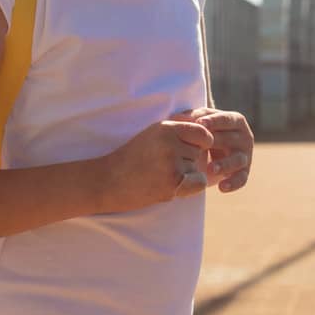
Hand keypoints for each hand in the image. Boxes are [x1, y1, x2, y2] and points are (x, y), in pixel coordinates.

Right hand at [98, 119, 216, 212]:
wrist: (108, 181)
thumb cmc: (132, 157)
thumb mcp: (153, 134)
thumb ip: (178, 129)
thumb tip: (205, 127)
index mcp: (166, 128)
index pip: (203, 133)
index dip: (200, 143)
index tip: (188, 149)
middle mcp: (170, 143)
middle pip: (200, 152)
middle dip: (189, 160)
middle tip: (165, 165)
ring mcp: (171, 163)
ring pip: (198, 168)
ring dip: (187, 174)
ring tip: (163, 175)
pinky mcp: (172, 183)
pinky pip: (199, 182)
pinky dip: (192, 186)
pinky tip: (173, 186)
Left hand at [179, 107, 253, 192]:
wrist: (210, 153)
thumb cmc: (205, 132)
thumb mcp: (201, 122)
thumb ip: (193, 117)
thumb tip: (182, 118)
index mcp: (236, 121)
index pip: (226, 119)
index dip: (214, 121)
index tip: (200, 124)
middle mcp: (244, 137)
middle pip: (230, 139)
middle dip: (216, 142)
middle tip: (200, 146)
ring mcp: (245, 156)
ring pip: (238, 160)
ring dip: (225, 164)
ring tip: (210, 169)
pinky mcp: (243, 172)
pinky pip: (241, 179)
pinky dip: (233, 183)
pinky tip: (222, 187)